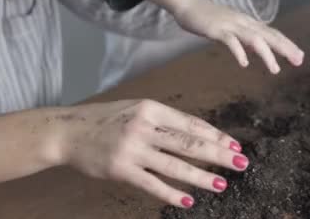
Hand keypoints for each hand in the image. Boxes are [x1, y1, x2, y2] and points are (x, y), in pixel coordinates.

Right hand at [59, 99, 247, 208]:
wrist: (68, 132)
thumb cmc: (107, 119)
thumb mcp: (137, 109)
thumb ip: (164, 121)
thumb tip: (199, 134)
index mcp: (152, 109)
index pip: (192, 124)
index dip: (216, 136)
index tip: (235, 145)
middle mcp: (145, 127)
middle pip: (189, 143)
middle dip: (219, 154)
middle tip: (241, 163)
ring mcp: (133, 149)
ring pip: (175, 165)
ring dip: (201, 176)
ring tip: (222, 184)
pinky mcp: (121, 169)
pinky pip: (151, 184)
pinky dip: (171, 193)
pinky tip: (188, 200)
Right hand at [174, 0, 304, 73]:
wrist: (188, 4)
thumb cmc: (209, 18)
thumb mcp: (232, 29)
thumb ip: (245, 38)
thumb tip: (258, 50)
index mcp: (248, 23)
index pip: (272, 33)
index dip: (287, 44)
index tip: (300, 56)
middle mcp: (244, 22)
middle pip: (269, 35)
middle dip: (285, 48)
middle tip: (299, 61)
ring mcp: (231, 25)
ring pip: (254, 39)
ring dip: (266, 54)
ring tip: (275, 70)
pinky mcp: (217, 29)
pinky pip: (230, 41)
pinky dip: (239, 51)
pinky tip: (244, 63)